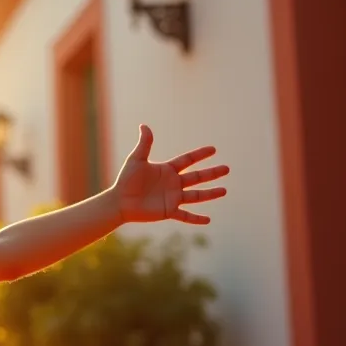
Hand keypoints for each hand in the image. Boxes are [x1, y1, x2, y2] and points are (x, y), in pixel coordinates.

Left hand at [113, 124, 229, 224]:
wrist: (119, 201)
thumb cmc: (126, 180)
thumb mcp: (136, 160)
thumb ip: (144, 144)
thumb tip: (144, 125)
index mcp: (167, 170)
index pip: (188, 160)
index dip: (200, 154)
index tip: (213, 149)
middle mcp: (173, 183)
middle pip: (197, 177)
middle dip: (212, 173)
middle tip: (227, 169)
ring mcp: (172, 198)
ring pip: (196, 196)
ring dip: (210, 194)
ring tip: (224, 191)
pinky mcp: (169, 211)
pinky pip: (185, 216)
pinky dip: (196, 219)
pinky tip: (208, 220)